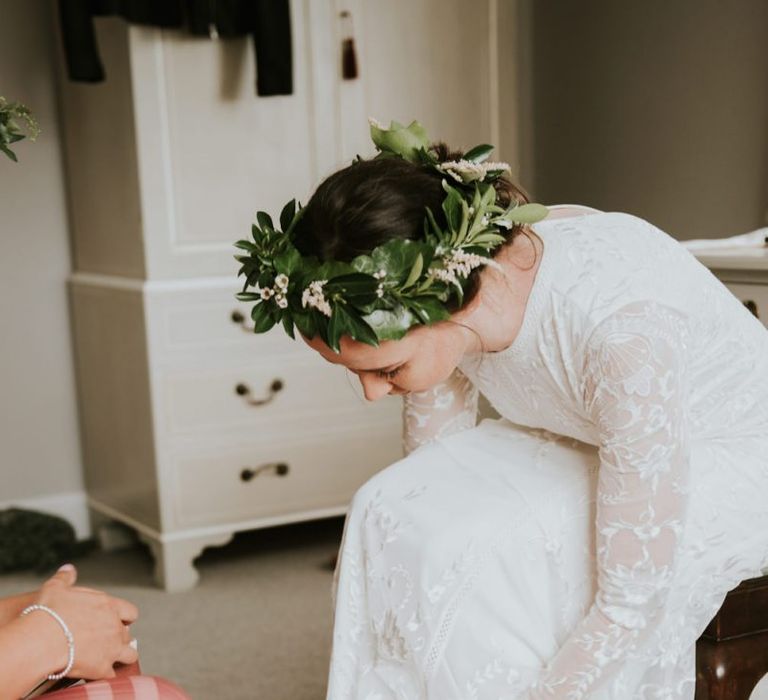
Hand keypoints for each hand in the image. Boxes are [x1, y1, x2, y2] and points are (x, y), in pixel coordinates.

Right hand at [32, 564, 138, 678]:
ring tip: (111, 659)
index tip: (116, 622)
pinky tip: (97, 675)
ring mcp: (112, 648)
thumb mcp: (56, 588)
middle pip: (127, 634)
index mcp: (109, 606)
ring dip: (122, 656)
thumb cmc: (47, 613)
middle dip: (119, 638)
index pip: (130, 612)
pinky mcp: (102, 668)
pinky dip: (106, 675)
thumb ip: (66, 578)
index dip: (124, 618)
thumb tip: (69, 569)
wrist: (41, 640)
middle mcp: (115, 626)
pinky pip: (112, 675)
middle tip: (107, 642)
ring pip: (130, 654)